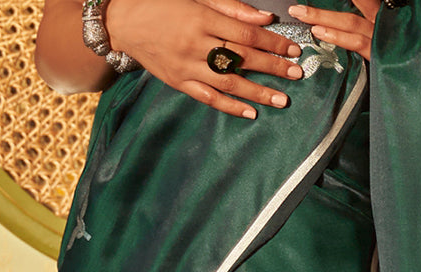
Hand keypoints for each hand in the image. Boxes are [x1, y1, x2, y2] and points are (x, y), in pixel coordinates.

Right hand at [104, 0, 306, 116]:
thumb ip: (231, 7)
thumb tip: (264, 18)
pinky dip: (230, 106)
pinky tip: (250, 112)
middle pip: (242, 58)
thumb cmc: (161, 4)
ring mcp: (187, 66)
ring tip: (282, 99)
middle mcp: (196, 44)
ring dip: (258, 92)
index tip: (293, 48)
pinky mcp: (179, 82)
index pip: (246, 33)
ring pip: (229, 82)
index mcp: (202, 17)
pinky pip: (209, 98)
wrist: (123, 23)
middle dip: (272, 66)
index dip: (273, 41)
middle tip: (296, 74)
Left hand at [288, 2, 380, 61]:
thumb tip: (341, 28)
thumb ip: (369, 33)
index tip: (321, 0)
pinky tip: (321, 34)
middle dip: (327, 7)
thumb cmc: (408, 64)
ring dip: (324, 17)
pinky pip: (358, 43)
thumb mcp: (389, 43)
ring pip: (351, 22)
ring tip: (303, 15)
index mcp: (388, 16)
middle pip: (357, 4)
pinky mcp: (381, 55)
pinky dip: (338, 37)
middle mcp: (386, 22)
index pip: (365, 1)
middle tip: (300, 5)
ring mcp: (384, 37)